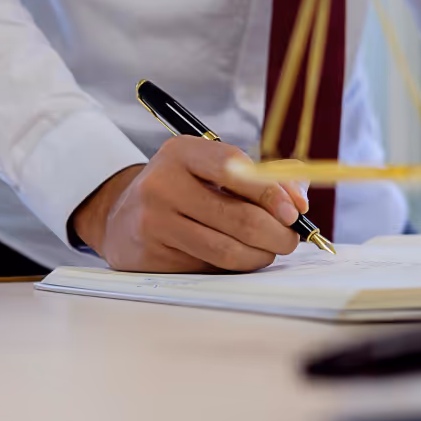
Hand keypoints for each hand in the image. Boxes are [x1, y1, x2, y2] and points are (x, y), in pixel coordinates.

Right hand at [72, 137, 308, 271]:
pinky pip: (209, 267)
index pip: (234, 168)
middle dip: (276, 233)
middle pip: (238, 217)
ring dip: (260, 255)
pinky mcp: (151, 256)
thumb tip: (299, 201)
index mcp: (180, 152)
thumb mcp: (208, 168)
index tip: (295, 211)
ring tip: (267, 250)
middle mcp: (162, 184)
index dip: (271, 192)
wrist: (120, 216)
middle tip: (290, 238)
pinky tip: (235, 256)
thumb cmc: (179, 189)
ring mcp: (153, 222)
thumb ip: (257, 177)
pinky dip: (233, 266)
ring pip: (227, 250)